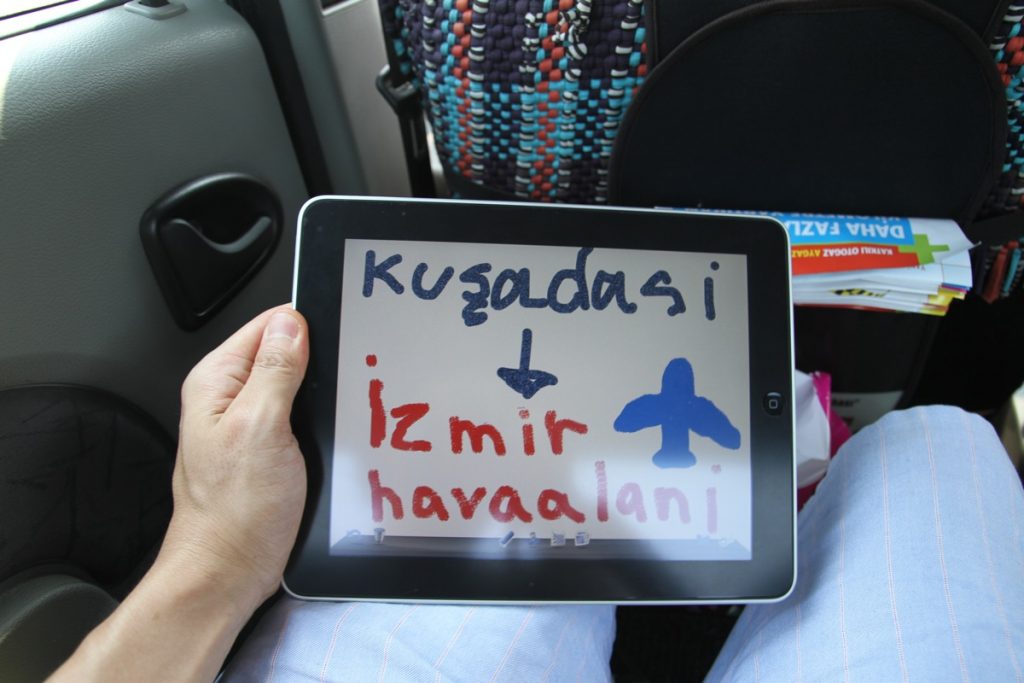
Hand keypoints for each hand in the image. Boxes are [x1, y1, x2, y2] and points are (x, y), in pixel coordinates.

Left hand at [49, 306, 310, 682]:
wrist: (230, 570)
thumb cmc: (236, 510)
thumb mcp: (261, 427)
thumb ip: (276, 371)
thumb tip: (292, 323)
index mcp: (216, 380)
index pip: (268, 325)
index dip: (305, 328)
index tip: (337, 341)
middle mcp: (228, 397)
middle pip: (283, 354)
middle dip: (317, 363)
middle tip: (342, 385)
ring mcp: (248, 424)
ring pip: (295, 387)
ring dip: (320, 395)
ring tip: (340, 411)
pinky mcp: (267, 449)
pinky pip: (299, 418)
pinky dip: (318, 421)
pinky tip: (332, 433)